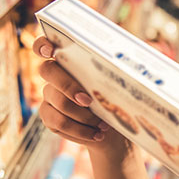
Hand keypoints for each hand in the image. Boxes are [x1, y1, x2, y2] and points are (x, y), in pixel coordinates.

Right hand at [33, 36, 127, 153]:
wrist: (112, 129)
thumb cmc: (117, 99)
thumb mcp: (121, 82)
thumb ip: (119, 67)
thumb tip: (135, 57)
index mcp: (70, 59)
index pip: (45, 44)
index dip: (42, 44)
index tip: (50, 51)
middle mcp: (54, 74)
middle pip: (47, 71)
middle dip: (68, 86)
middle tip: (89, 101)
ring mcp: (48, 95)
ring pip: (58, 102)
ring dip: (83, 116)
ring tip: (103, 124)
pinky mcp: (48, 116)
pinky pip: (59, 122)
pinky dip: (81, 130)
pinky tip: (97, 134)